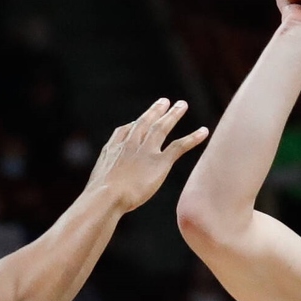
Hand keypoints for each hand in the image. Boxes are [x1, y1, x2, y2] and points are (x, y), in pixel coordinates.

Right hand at [86, 99, 208, 211]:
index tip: (136, 120)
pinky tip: (204, 131)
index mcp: (112, 150)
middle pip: (144, 123)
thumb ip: (102, 184)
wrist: (106, 196)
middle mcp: (130, 145)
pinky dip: (193, 138)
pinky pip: (179, 146)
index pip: (123, 132)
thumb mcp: (97, 186)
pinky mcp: (160, 162)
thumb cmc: (99, 198)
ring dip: (173, 115)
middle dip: (155, 111)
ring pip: (162, 128)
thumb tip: (98, 196)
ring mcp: (146, 151)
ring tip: (182, 105)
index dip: (132, 125)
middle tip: (164, 101)